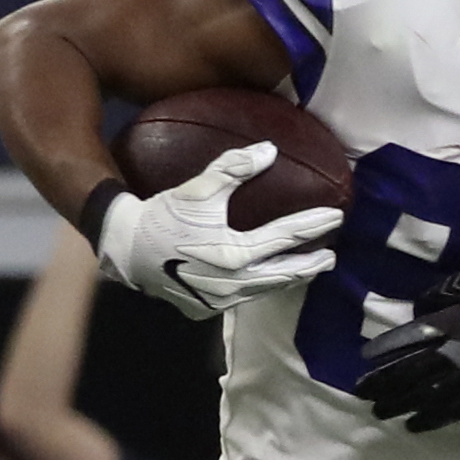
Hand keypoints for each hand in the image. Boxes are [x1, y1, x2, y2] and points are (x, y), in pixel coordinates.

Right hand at [95, 142, 341, 319]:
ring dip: (288, 279)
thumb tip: (270, 150)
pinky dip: (260, 288)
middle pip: (283, 274)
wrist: (124, 249)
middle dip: (310, 264)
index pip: (284, 238)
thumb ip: (234, 169)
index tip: (335, 216)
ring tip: (308, 269)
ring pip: (264, 290)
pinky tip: (269, 280)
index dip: (312, 226)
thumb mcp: (198, 188)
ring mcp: (218, 301)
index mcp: (232, 254)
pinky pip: (243, 299)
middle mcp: (231, 284)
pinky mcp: (205, 309)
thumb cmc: (163, 214)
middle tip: (331, 256)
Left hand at [356, 275, 459, 431]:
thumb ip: (453, 290)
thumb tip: (423, 301)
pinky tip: (413, 425)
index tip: (365, 357)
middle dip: (384, 382)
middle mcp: (455, 353)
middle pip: (410, 371)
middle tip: (362, 393)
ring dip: (399, 404)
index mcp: (454, 322)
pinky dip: (428, 420)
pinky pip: (449, 412)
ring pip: (424, 395)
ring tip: (380, 411)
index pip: (411, 336)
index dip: (386, 348)